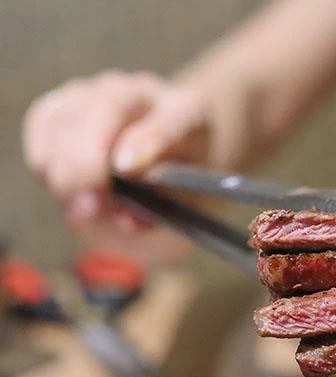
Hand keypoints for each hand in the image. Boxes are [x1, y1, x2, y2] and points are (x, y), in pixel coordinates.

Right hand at [23, 70, 209, 230]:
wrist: (166, 160)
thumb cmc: (177, 185)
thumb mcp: (185, 202)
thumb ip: (161, 207)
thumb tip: (125, 219)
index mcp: (187, 113)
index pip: (172, 121)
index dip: (146, 141)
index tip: (126, 168)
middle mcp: (141, 93)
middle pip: (106, 107)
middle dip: (88, 161)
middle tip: (88, 207)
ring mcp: (99, 91)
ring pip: (66, 118)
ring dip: (64, 169)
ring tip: (83, 209)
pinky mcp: (63, 101)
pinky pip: (42, 124)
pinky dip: (45, 160)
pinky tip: (65, 188)